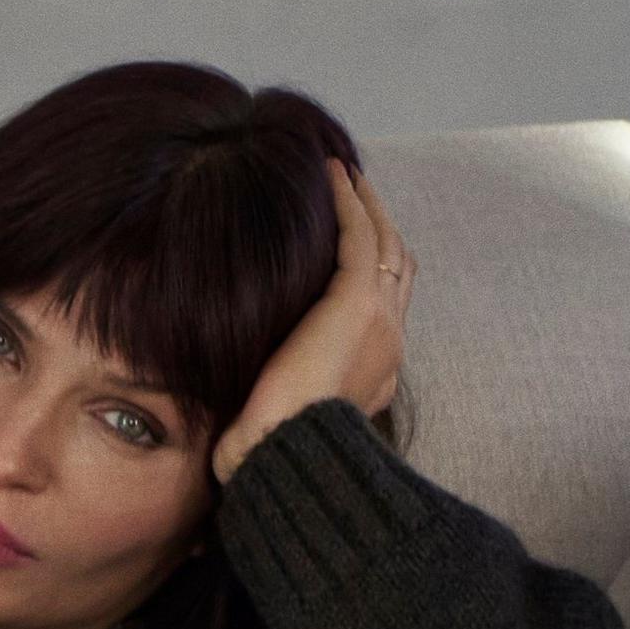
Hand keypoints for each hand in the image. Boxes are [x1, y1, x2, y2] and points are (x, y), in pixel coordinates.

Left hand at [214, 165, 413, 475]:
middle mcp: (390, 342)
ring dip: (368, 205)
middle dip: (381, 229)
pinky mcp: (358, 301)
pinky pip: (361, 233)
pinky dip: (350, 200)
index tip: (351, 244)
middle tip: (357, 193)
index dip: (374, 273)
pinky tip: (333, 173)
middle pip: (397, 269)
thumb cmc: (268, 450)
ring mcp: (382, 320)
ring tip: (346, 174)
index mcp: (376, 373)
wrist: (285, 455)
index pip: (385, 310)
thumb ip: (271, 396)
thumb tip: (232, 407)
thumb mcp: (274, 417)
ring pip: (387, 245)